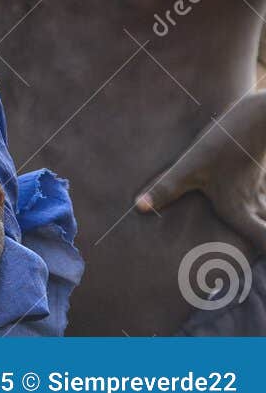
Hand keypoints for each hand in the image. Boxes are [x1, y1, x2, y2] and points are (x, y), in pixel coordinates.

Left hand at [138, 108, 265, 257]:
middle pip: (263, 237)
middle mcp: (253, 208)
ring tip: (246, 252)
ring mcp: (260, 193)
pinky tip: (242, 207)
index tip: (238, 276)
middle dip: (258, 247)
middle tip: (231, 268)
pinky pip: (261, 202)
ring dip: (257, 230)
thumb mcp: (190, 166)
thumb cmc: (223, 143)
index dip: (258, 262)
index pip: (264, 245)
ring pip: (262, 218)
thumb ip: (167, 188)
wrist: (258, 116)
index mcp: (239, 212)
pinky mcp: (258, 178)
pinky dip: (257, 211)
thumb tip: (139, 208)